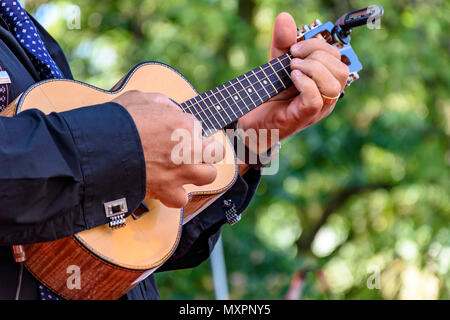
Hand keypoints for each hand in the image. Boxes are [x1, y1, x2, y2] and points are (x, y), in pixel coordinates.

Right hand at [113, 91, 224, 207]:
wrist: (100, 151)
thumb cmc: (118, 121)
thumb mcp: (139, 98)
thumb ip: (159, 101)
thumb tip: (168, 107)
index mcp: (184, 124)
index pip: (197, 125)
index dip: (186, 127)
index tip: (176, 130)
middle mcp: (188, 150)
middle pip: (216, 152)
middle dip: (207, 150)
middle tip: (194, 150)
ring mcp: (180, 172)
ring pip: (209, 176)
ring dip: (200, 172)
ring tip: (187, 169)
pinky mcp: (166, 190)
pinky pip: (181, 199)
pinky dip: (176, 195)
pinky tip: (169, 188)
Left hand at [238, 12, 348, 147]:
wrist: (252, 122)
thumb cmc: (270, 95)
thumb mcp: (277, 64)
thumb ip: (283, 43)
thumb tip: (285, 18)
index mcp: (324, 81)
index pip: (338, 58)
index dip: (319, 46)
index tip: (295, 48)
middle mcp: (326, 96)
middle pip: (341, 70)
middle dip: (317, 56)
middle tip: (293, 58)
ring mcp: (317, 109)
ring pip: (333, 84)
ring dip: (312, 69)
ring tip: (292, 68)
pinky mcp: (304, 117)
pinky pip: (316, 99)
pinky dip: (305, 83)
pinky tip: (292, 77)